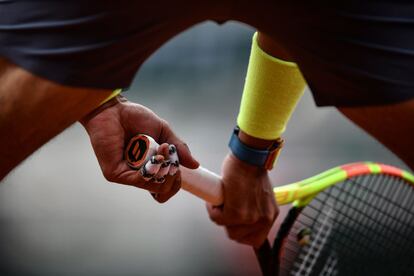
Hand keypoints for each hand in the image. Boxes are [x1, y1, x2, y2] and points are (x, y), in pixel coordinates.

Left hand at [80, 95, 198, 202]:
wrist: (114, 109)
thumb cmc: (135, 118)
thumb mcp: (164, 133)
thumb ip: (178, 149)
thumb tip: (195, 165)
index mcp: (149, 167)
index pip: (165, 187)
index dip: (175, 181)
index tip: (177, 165)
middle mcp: (138, 174)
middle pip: (162, 190)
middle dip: (172, 173)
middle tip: (170, 155)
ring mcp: (127, 176)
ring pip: (154, 186)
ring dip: (163, 168)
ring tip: (162, 149)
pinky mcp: (115, 174)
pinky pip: (140, 180)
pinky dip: (152, 169)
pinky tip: (156, 156)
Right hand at [207, 153, 277, 247]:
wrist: (248, 159)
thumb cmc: (252, 169)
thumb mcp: (260, 195)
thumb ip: (255, 206)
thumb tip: (242, 211)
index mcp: (270, 215)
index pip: (257, 239)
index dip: (242, 233)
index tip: (235, 224)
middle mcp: (263, 219)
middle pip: (240, 237)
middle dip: (229, 225)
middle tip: (225, 210)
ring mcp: (250, 218)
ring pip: (228, 230)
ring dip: (220, 218)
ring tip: (221, 203)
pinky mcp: (235, 213)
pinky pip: (218, 219)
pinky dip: (212, 210)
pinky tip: (215, 200)